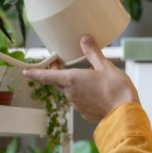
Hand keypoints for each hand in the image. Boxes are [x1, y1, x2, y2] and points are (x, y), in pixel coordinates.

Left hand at [23, 35, 139, 122]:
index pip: (47, 76)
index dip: (35, 73)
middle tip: (61, 63)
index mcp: (72, 80)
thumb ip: (92, 52)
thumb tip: (85, 39)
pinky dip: (86, 95)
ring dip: (76, 84)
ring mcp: (78, 105)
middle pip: (59, 82)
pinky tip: (98, 91)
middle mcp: (71, 93)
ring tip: (90, 77)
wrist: (125, 113)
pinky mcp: (86, 113)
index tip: (26, 72)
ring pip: (71, 92)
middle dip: (59, 74)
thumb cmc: (116, 90)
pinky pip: (81, 101)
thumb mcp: (105, 66)